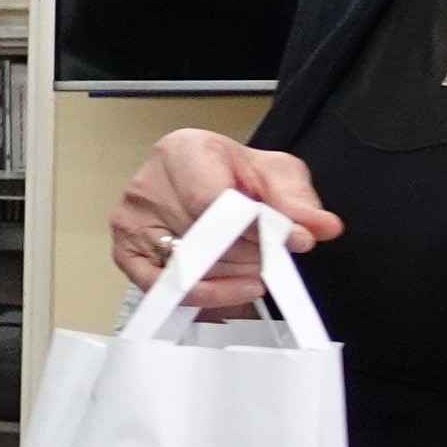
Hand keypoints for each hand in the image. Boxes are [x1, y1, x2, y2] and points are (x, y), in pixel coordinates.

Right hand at [109, 129, 341, 317]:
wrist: (208, 181)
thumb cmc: (235, 175)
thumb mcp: (277, 175)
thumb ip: (298, 201)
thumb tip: (320, 227)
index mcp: (181, 151)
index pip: (210, 199)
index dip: (252, 228)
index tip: (288, 241)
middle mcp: (146, 185)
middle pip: (203, 238)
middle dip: (251, 254)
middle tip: (276, 255)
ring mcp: (131, 222)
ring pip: (187, 267)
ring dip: (233, 275)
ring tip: (257, 266)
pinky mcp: (127, 255)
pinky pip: (162, 288)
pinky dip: (205, 295)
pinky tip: (234, 289)